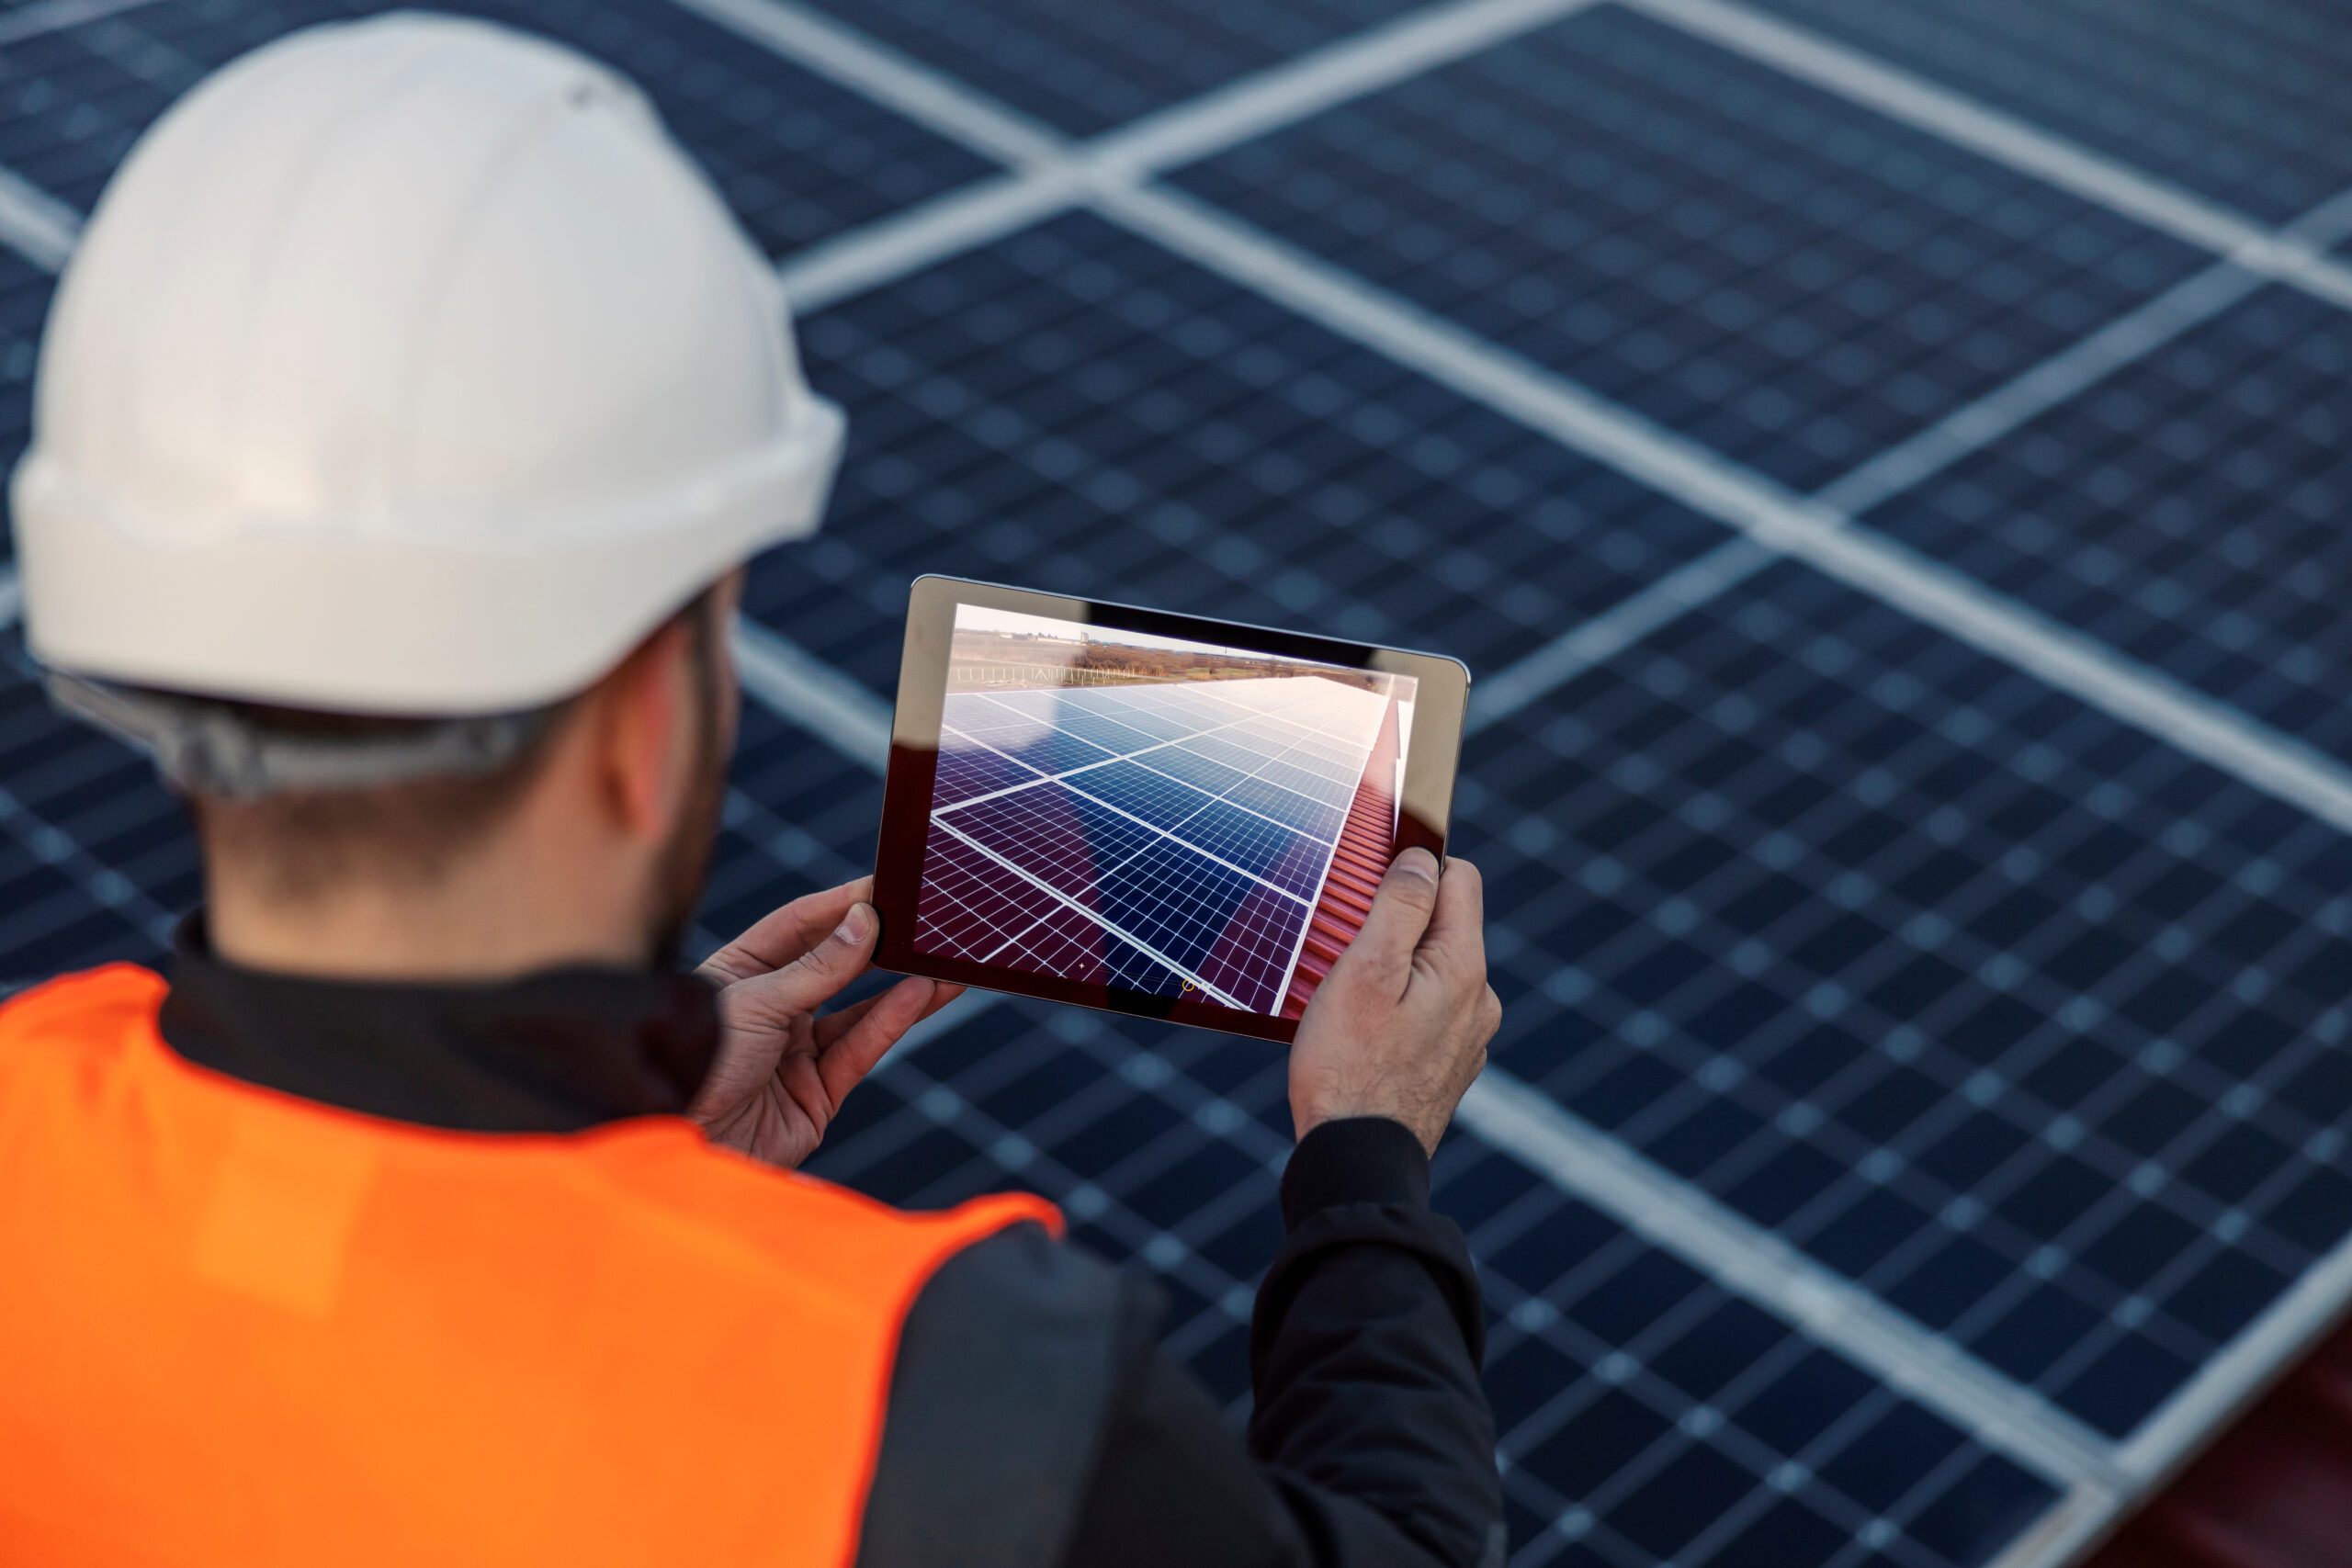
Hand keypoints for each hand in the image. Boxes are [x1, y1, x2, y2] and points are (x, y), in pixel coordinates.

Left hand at [691, 877, 962, 1167]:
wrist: (677, 1146)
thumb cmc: (694, 1065)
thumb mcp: (756, 1002)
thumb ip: (818, 967)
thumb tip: (865, 921)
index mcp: (739, 973)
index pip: (798, 926)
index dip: (841, 905)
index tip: (884, 885)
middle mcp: (769, 1009)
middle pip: (835, 967)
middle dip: (880, 946)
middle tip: (923, 922)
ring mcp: (794, 1053)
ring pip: (858, 1010)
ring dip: (902, 986)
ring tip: (943, 961)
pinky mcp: (816, 1095)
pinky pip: (861, 1050)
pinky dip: (893, 1022)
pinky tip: (922, 994)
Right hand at [1290, 849, 1499, 1155]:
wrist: (1356, 1162)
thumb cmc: (1350, 1067)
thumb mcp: (1366, 971)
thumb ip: (1399, 907)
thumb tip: (1422, 859)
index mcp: (1464, 968)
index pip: (1459, 879)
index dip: (1413, 870)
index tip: (1368, 889)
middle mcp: (1479, 1002)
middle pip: (1443, 927)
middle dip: (1394, 926)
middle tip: (1344, 954)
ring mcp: (1467, 1039)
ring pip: (1431, 974)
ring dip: (1392, 973)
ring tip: (1345, 1002)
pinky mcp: (1447, 1069)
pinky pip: (1425, 1015)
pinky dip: (1395, 1012)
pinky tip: (1359, 1037)